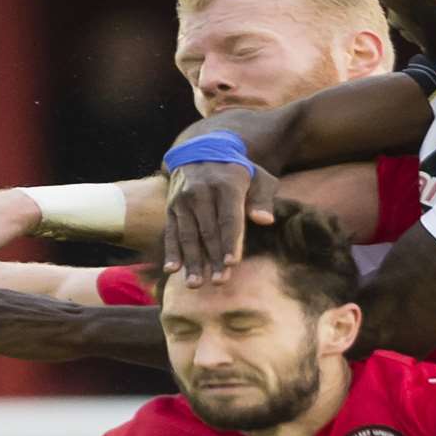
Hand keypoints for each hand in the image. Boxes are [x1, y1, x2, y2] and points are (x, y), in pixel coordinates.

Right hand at [162, 162, 278, 286]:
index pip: (229, 218)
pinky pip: (171, 232)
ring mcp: (184, 200)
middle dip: (213, 259)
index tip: (231, 264)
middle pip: (208, 231)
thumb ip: (263, 198)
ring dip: (192, 261)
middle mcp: (202, 192)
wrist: (199, 151)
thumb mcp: (257, 177)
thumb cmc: (237, 172)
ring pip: (188, 235)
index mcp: (226, 185)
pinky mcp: (171, 207)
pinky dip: (171, 251)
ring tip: (195, 284)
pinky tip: (172, 270)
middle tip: (219, 282)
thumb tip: (264, 220)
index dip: (230, 242)